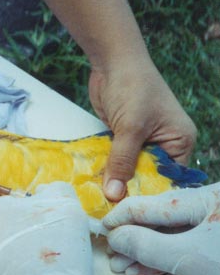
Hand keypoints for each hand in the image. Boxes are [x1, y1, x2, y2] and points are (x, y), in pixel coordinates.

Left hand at [89, 60, 195, 201]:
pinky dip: (107, 169)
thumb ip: (122, 161)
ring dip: (115, 181)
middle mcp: (166, 144)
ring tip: (99, 203)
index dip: (150, 195)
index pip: (169, 179)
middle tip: (111, 212)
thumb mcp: (130, 127)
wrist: (112, 60)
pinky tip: (94, 185)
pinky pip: (117, 161)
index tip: (131, 214)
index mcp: (180, 142)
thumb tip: (115, 195)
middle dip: (130, 191)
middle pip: (148, 178)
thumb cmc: (132, 86)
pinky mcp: (124, 138)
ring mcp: (144, 142)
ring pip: (130, 170)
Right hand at [103, 183, 219, 274]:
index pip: (158, 203)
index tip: (101, 228)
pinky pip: (183, 251)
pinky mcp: (216, 254)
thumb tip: (116, 236)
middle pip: (163, 219)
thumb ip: (149, 244)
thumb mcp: (190, 259)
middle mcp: (213, 210)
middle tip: (109, 254)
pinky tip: (140, 273)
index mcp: (211, 199)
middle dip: (134, 238)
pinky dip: (161, 263)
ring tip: (120, 267)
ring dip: (144, 253)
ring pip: (171, 237)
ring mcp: (216, 232)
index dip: (126, 216)